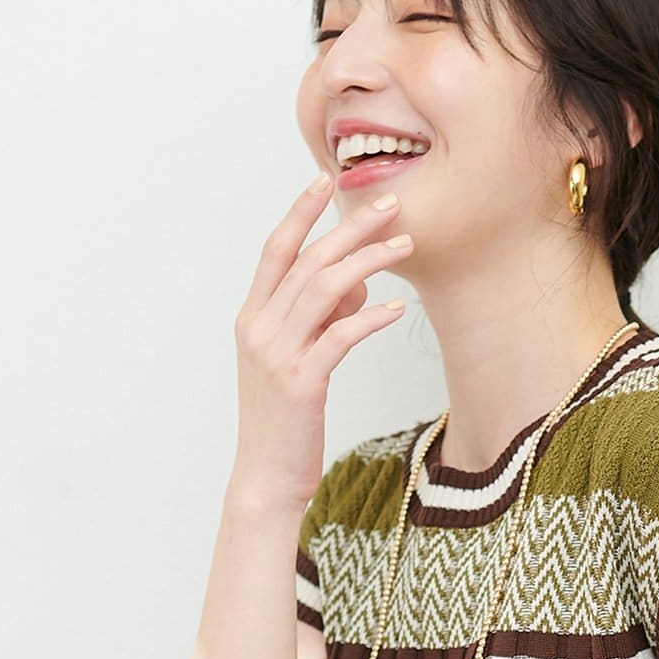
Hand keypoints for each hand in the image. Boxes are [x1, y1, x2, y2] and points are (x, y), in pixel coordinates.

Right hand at [229, 174, 415, 510]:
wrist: (266, 477)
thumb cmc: (287, 422)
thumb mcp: (300, 362)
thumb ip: (322, 317)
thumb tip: (358, 282)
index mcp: (252, 318)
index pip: (275, 250)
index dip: (300, 212)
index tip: (326, 181)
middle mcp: (259, 328)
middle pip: (307, 260)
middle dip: (350, 228)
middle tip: (390, 206)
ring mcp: (277, 354)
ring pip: (324, 289)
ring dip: (369, 262)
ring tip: (405, 247)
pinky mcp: (301, 382)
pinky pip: (340, 335)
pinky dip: (371, 317)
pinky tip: (398, 309)